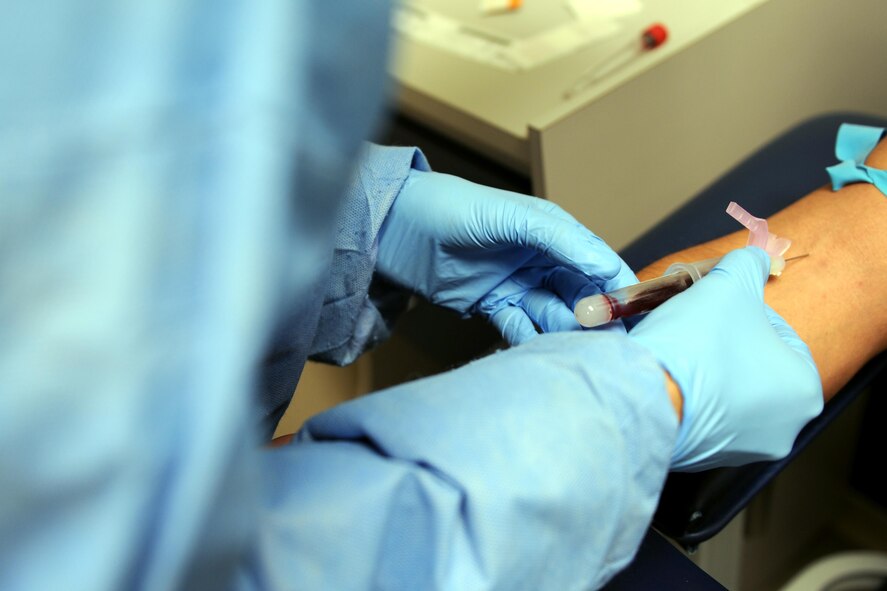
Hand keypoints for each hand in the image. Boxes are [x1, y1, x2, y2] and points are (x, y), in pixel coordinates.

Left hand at [376, 170, 636, 343]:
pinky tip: (536, 352)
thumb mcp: (514, 218)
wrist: (397, 228)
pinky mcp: (493, 307)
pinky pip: (521, 330)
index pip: (599, 265)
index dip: (619, 290)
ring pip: (554, 316)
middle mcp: (542, 260)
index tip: (634, 316)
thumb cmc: (455, 208)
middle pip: (582, 296)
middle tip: (604, 342)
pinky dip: (530, 341)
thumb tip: (607, 270)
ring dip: (564, 333)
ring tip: (572, 349)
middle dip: (594, 319)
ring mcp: (519, 285)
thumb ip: (562, 241)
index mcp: (555, 233)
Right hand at [629, 247, 822, 470]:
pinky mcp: (701, 460)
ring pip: (727, 393)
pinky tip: (669, 377)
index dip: (746, 310)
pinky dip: (688, 396)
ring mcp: (741, 450)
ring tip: (679, 348)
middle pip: (754, 366)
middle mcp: (782, 430)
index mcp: (803, 390)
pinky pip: (700, 416)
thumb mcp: (729, 284)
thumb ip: (749, 264)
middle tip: (698, 324)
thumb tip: (755, 257)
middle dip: (727, 342)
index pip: (781, 334)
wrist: (645, 395)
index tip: (719, 305)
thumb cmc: (698, 343)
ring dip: (707, 369)